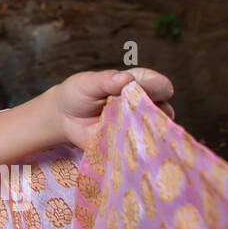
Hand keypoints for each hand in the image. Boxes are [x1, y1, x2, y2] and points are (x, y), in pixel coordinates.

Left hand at [52, 67, 174, 150]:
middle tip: (133, 115)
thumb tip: (127, 78)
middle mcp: (143, 106)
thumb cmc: (79, 94)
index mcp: (138, 85)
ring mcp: (138, 126)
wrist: (64, 118)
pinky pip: (141, 150)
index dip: (158, 88)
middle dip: (154, 114)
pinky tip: (125, 147)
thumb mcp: (88, 83)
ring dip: (145, 133)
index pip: (160, 86)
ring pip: (156, 133)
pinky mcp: (130, 145)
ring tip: (126, 131)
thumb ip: (107, 80)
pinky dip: (137, 150)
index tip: (145, 92)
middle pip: (164, 111)